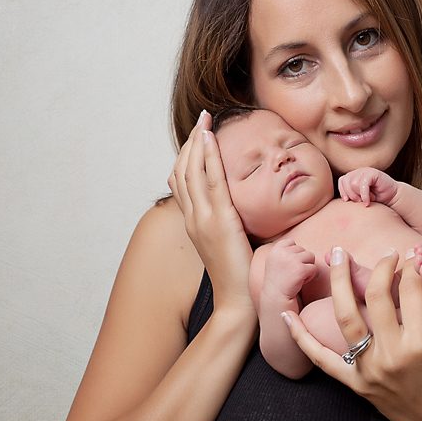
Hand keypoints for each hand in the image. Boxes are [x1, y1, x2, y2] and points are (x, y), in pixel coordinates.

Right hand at [168, 110, 252, 310]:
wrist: (238, 302)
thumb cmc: (239, 275)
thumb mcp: (228, 243)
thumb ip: (228, 223)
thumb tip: (238, 208)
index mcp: (193, 222)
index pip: (182, 181)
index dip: (187, 155)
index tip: (198, 135)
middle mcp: (192, 218)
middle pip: (183, 171)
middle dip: (191, 141)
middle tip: (202, 118)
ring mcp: (202, 219)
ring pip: (192, 171)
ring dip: (198, 142)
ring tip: (206, 121)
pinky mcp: (219, 222)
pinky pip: (211, 182)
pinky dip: (209, 157)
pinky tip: (212, 140)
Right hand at [263, 239, 316, 299]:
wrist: (275, 300)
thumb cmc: (278, 282)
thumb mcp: (276, 262)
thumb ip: (285, 251)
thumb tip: (298, 244)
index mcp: (275, 249)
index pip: (292, 242)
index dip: (293, 255)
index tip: (286, 267)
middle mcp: (282, 252)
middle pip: (303, 250)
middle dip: (301, 262)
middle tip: (291, 274)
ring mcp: (291, 260)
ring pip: (311, 257)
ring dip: (307, 268)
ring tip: (296, 278)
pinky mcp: (300, 269)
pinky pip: (314, 268)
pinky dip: (310, 276)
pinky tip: (300, 283)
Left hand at [282, 247, 421, 420]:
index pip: (410, 291)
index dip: (413, 268)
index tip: (415, 258)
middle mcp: (391, 355)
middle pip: (375, 297)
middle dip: (379, 267)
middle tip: (386, 253)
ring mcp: (368, 370)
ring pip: (345, 317)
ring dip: (338, 282)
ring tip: (336, 254)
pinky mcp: (355, 383)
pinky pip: (321, 359)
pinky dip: (300, 337)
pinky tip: (285, 314)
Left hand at [337, 167, 397, 205]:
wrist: (393, 197)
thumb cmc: (376, 199)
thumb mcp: (360, 197)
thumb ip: (351, 195)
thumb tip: (342, 199)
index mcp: (354, 176)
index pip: (342, 180)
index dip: (343, 191)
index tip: (347, 200)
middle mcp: (359, 172)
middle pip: (347, 182)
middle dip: (352, 195)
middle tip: (359, 201)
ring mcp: (366, 171)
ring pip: (354, 184)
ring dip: (360, 195)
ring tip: (367, 198)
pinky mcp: (373, 173)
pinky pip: (363, 184)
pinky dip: (365, 195)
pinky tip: (368, 201)